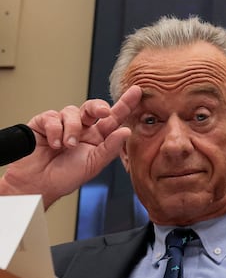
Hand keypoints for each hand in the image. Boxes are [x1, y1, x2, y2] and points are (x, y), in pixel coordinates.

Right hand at [0, 86, 141, 208]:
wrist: (36, 185)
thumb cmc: (64, 177)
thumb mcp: (93, 165)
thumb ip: (110, 148)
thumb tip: (126, 131)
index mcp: (97, 137)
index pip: (114, 118)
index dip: (125, 104)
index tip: (137, 91)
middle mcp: (82, 128)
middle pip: (94, 107)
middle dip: (99, 106)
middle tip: (104, 112)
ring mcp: (62, 124)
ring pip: (72, 111)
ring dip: (72, 129)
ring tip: (68, 146)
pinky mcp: (43, 123)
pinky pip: (52, 117)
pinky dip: (55, 131)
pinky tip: (54, 145)